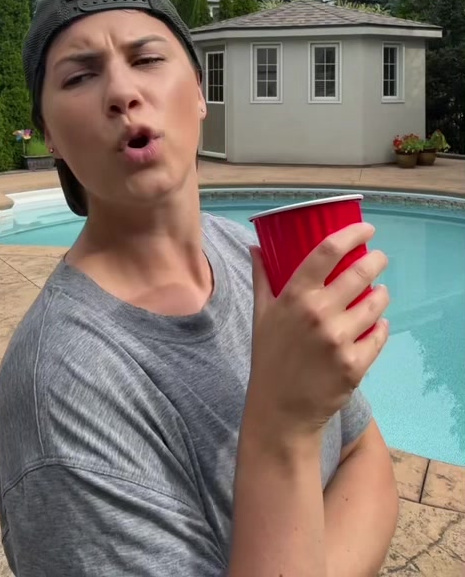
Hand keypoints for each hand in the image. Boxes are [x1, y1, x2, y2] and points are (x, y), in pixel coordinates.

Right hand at [244, 222, 388, 451]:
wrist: (280, 410)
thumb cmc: (270, 356)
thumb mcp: (261, 313)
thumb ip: (262, 277)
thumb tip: (256, 245)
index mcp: (295, 296)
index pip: (328, 251)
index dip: (352, 234)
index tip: (367, 229)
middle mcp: (319, 314)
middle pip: (360, 273)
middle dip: (376, 261)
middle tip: (378, 259)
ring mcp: (339, 340)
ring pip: (375, 304)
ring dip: (381, 294)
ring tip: (379, 293)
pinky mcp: (355, 364)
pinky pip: (379, 336)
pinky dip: (381, 327)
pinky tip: (377, 324)